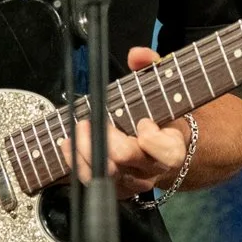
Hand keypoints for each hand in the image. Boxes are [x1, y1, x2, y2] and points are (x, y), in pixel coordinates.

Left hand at [67, 47, 189, 202]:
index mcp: (172, 147)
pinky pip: (92, 180)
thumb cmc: (160, 114)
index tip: (143, 122)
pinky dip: (76, 161)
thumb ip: (152, 66)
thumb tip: (137, 55)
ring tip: (78, 129)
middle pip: (127, 161)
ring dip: (86, 150)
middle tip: (93, 122)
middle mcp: (152, 169)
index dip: (152, 138)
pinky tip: (68, 144)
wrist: (165, 148)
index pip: (168, 152)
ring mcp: (133, 181)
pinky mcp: (115, 187)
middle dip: (107, 139)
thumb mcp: (163, 88)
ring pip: (107, 174)